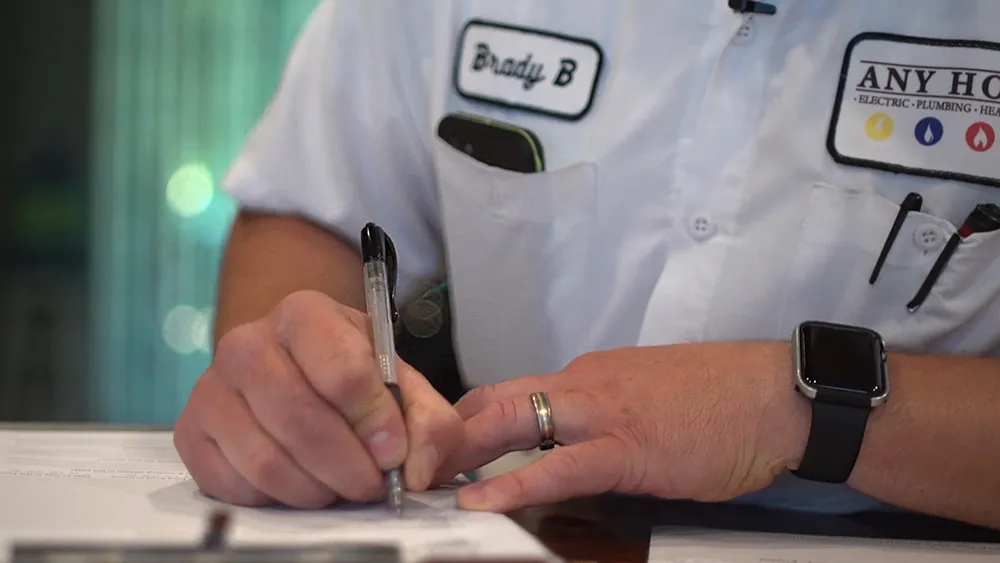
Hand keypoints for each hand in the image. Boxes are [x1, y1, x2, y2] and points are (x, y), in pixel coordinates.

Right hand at [174, 290, 462, 508]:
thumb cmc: (350, 375)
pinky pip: (235, 484)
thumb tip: (418, 469)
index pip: (343, 371)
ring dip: (316, 489)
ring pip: (266, 461)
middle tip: (372, 484)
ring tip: (339, 486)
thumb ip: (430, 422)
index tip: (394, 453)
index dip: (375, 422)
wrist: (291, 367)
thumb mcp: (402, 383)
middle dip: (347, 467)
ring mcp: (211, 387)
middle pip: (300, 420)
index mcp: (305, 314)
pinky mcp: (191, 432)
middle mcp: (247, 342)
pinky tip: (300, 483)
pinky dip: (277, 498)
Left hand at [440, 342, 808, 511]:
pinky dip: (514, 484)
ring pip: (511, 423)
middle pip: (492, 401)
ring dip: (461, 453)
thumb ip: (599, 416)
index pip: (505, 391)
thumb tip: (565, 444)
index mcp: (586, 376)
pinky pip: (558, 467)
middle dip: (442, 432)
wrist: (776, 397)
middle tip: (406, 461)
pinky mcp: (627, 448)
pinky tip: (483, 502)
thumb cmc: (719, 400)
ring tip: (421, 481)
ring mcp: (602, 412)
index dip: (461, 419)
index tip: (433, 444)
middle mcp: (582, 384)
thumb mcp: (644, 399)